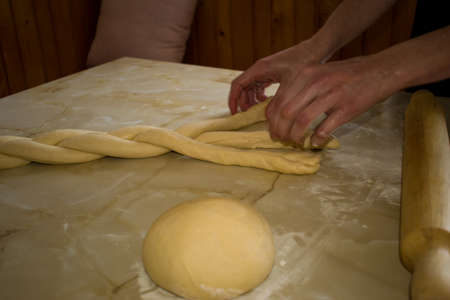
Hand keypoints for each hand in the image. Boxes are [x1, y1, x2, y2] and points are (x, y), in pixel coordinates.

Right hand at [228, 40, 324, 113]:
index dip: (233, 100)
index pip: (237, 85)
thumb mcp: (290, 84)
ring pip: (250, 88)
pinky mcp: (272, 73)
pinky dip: (259, 96)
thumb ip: (278, 100)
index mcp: (259, 69)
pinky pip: (259, 86)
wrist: (315, 50)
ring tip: (257, 112)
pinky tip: (266, 103)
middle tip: (247, 116)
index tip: (235, 113)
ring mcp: (265, 71)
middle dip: (242, 103)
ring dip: (251, 100)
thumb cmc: (303, 63)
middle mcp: (259, 69)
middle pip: (242, 88)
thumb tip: (267, 116)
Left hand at [266, 56, 398, 146]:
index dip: (272, 120)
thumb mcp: (318, 73)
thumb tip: (279, 111)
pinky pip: (324, 128)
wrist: (379, 70)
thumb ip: (298, 88)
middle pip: (286, 113)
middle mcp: (315, 83)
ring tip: (297, 142)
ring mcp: (331, 95)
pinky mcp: (346, 108)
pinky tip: (315, 142)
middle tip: (282, 139)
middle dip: (281, 130)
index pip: (279, 101)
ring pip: (302, 121)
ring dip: (295, 136)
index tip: (274, 130)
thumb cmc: (345, 74)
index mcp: (305, 74)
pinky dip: (316, 139)